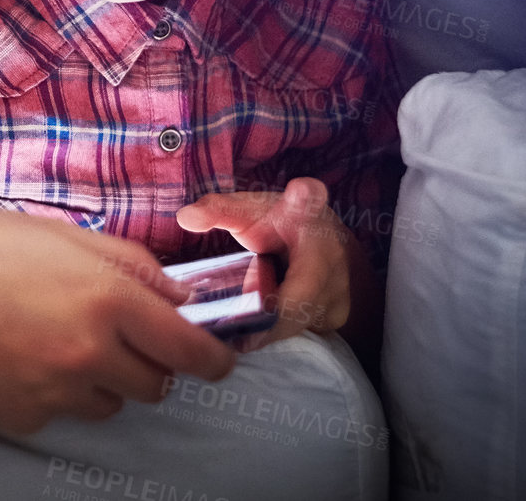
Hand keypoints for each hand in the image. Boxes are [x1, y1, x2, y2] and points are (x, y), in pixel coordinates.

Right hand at [0, 206, 236, 434]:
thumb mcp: (55, 232)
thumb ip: (125, 263)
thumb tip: (171, 292)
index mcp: (108, 298)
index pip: (193, 350)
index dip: (212, 356)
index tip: (212, 354)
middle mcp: (90, 353)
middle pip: (157, 384)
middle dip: (149, 361)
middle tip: (117, 331)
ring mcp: (54, 392)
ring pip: (111, 403)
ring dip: (102, 379)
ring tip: (54, 337)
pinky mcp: (21, 417)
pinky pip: (60, 411)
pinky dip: (52, 390)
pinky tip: (15, 354)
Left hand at [175, 177, 352, 350]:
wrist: (322, 247)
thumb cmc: (278, 226)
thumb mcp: (249, 213)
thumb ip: (216, 211)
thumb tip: (185, 217)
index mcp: (306, 212)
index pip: (310, 200)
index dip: (305, 197)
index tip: (301, 189)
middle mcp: (330, 248)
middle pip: (304, 287)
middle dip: (272, 313)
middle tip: (241, 335)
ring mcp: (340, 284)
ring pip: (300, 317)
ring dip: (269, 329)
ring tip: (239, 337)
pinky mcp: (337, 314)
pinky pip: (302, 330)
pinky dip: (275, 335)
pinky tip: (253, 337)